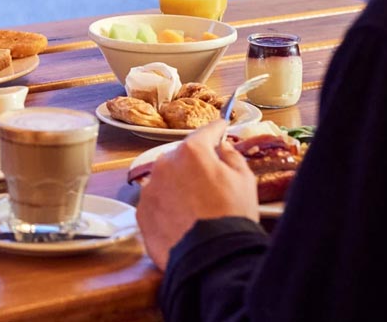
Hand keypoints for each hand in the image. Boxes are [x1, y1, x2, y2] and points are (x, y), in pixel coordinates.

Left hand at [136, 118, 257, 268]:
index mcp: (191, 152)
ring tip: (196, 204)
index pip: (206, 132)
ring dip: (178, 184)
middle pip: (182, 156)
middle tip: (211, 177)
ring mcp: (150, 189)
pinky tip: (182, 218)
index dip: (217, 129)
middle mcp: (164, 165)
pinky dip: (166, 205)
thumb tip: (223, 147)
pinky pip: (156, 201)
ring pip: (166, 179)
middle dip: (195, 162)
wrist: (212, 259)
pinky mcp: (142, 213)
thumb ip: (232, 156)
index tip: (222, 127)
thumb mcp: (245, 180)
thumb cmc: (232, 216)